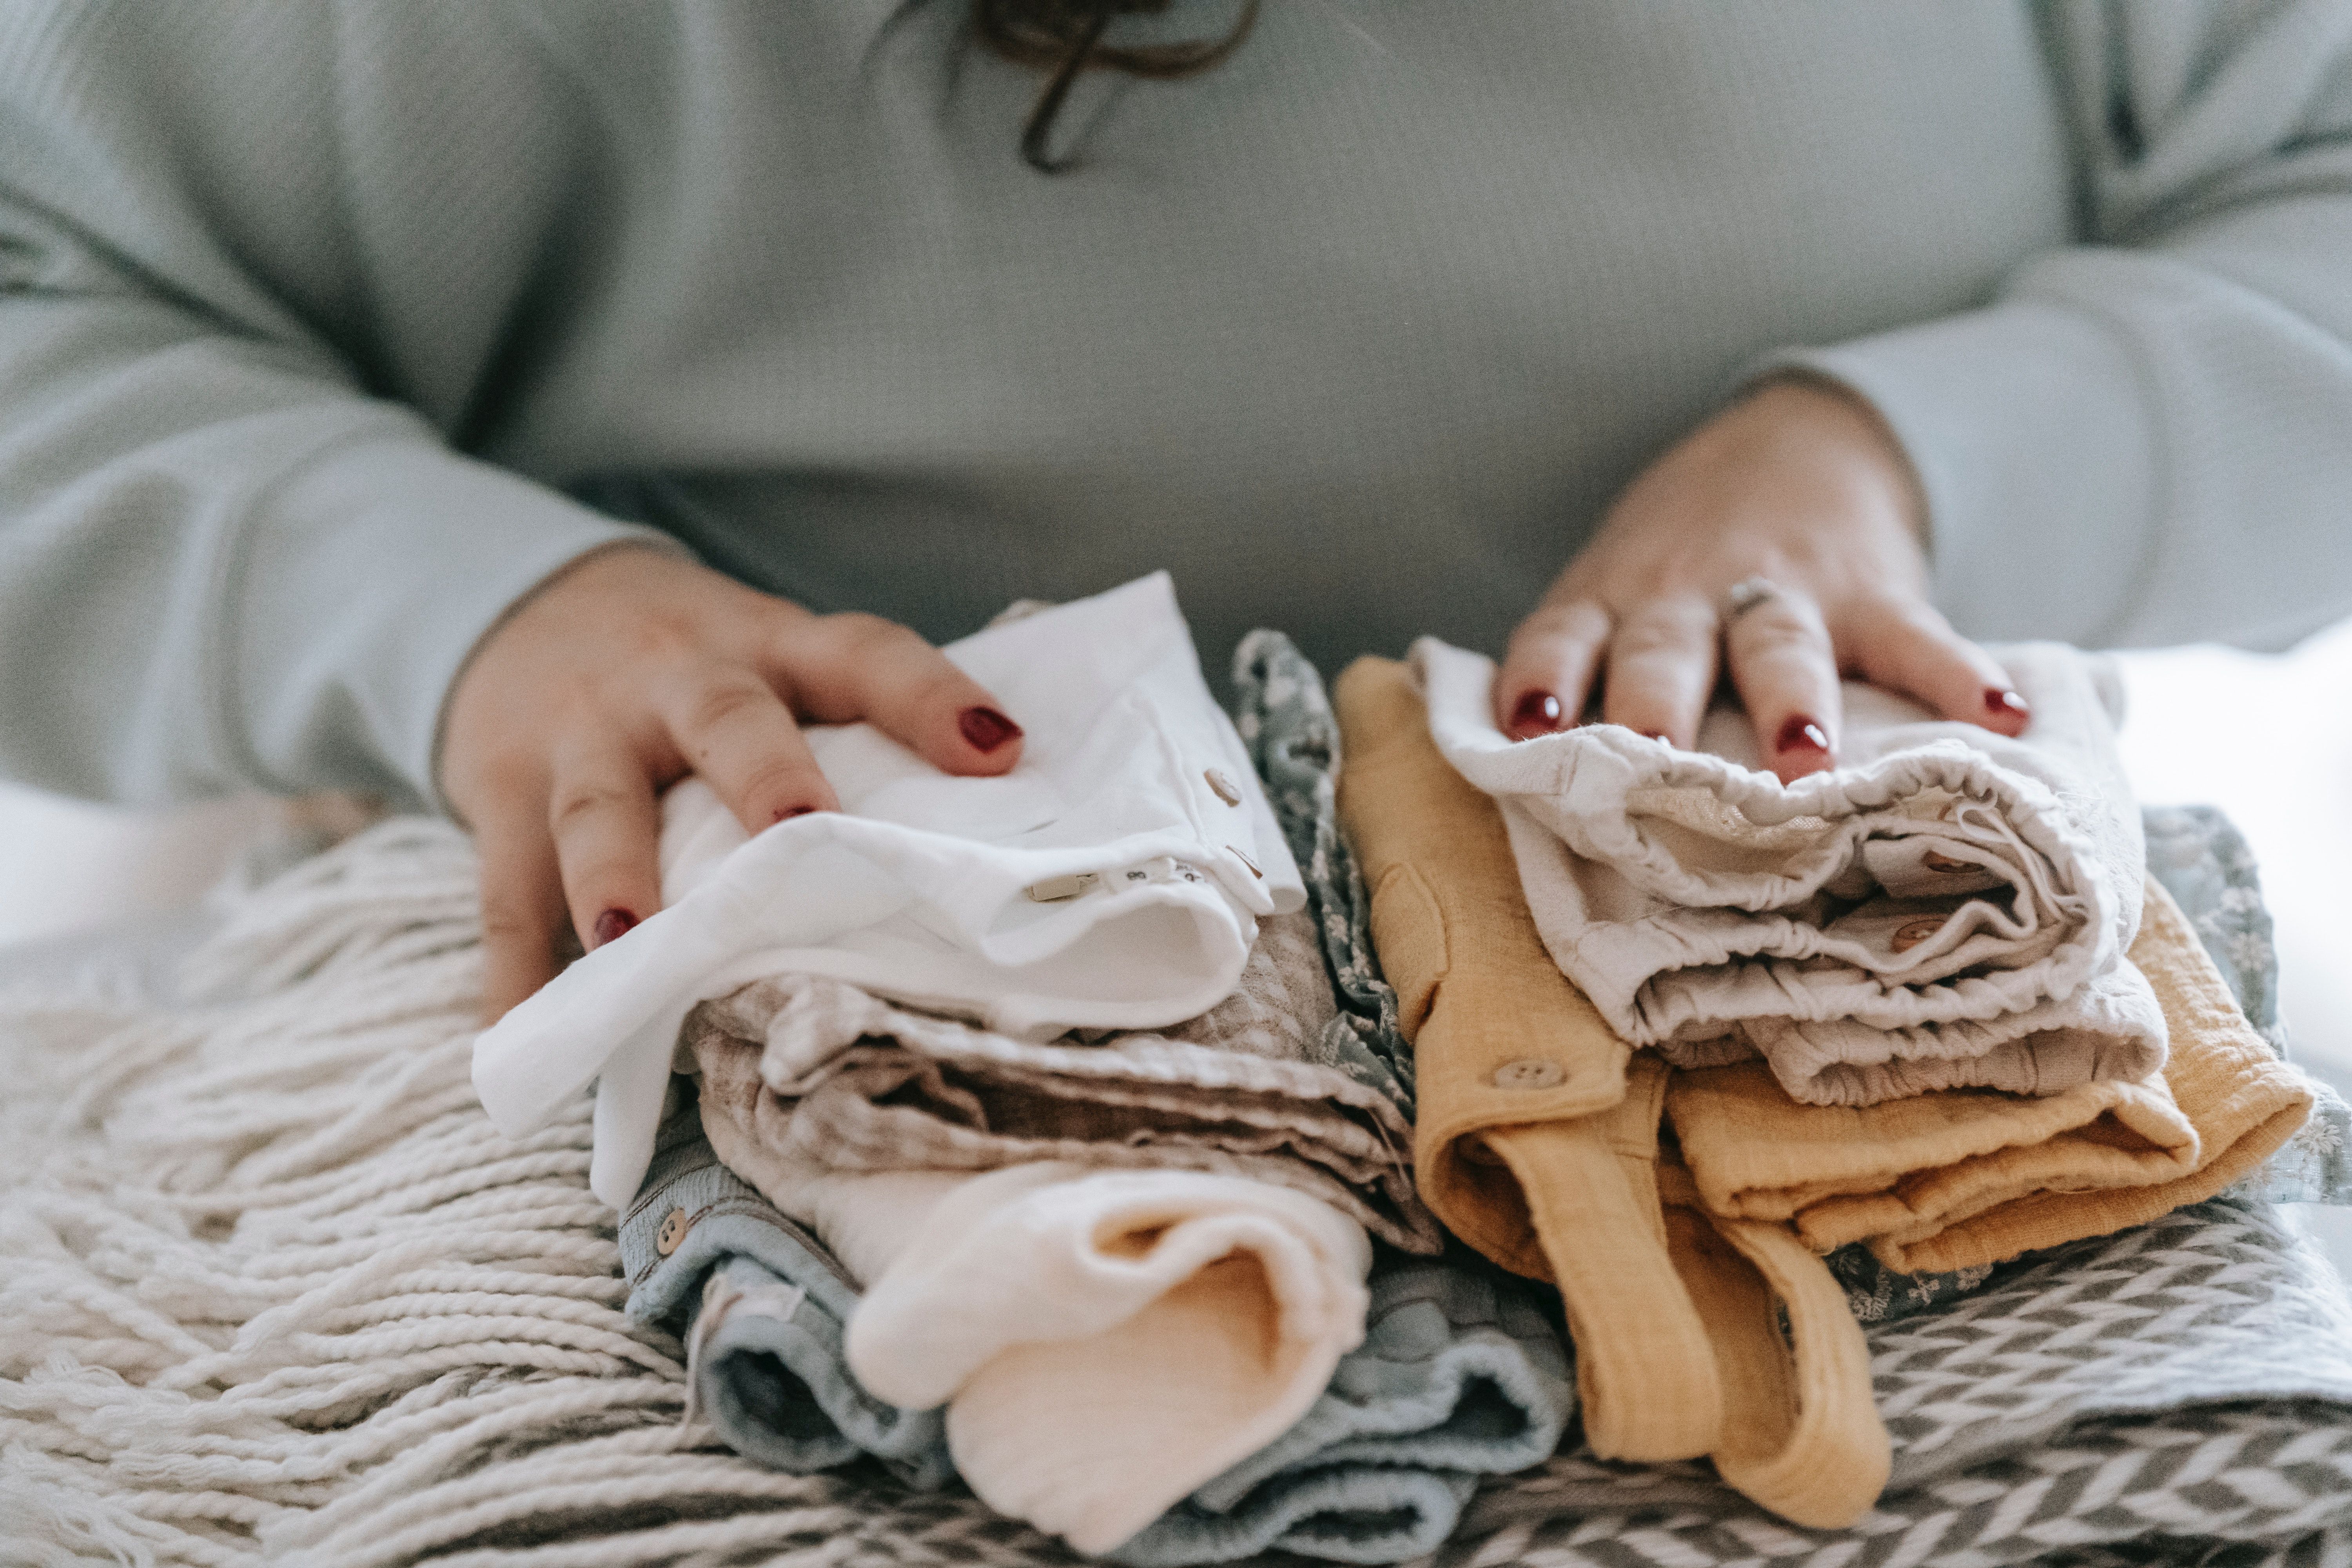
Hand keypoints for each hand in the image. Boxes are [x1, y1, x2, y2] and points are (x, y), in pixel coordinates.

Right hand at [440, 546, 1025, 1019]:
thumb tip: (985, 838)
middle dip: (767, 775)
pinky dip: (513, 969)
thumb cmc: (693, 665)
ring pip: (600, 802)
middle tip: (804, 828)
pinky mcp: (500, 791)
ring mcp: (583, 734)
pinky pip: (505, 890)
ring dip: (614, 873)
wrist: (519, 598)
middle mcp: (678, 679)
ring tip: (629, 939)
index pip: (864, 654)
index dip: (930, 695)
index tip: (999, 750)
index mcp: (771, 646)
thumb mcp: (769, 658)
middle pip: (728, 720)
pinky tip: (518, 1036)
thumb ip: (847, 727)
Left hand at [1494, 378, 2028, 781]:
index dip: (1542, 678)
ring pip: (1779, 646)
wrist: (1792, 440)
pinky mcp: (1874, 594)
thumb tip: (1533, 796)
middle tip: (1656, 759)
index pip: (1561, 637)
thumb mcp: (1615, 596)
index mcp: (1613, 602)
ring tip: (1805, 759)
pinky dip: (1961, 678)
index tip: (1528, 726)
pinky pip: (1916, 639)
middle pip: (1666, 651)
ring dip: (1791, 702)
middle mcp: (1688, 597)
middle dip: (1657, 705)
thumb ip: (1585, 679)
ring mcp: (1784, 591)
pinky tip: (1999, 717)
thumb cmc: (1676, 566)